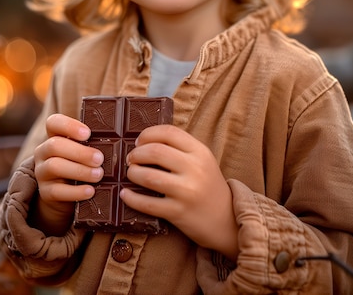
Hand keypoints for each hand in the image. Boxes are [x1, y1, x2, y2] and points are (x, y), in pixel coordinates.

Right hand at [32, 113, 103, 234]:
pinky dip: (75, 191)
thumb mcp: (84, 151)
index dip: (69, 125)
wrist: (65, 197)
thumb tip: (121, 133)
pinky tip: (91, 191)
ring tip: (99, 175)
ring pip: (54, 166)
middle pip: (55, 145)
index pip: (53, 122)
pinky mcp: (45, 193)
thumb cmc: (81, 165)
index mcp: (54, 136)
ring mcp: (41, 172)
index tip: (88, 133)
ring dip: (79, 170)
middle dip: (80, 152)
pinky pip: (56, 191)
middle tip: (100, 159)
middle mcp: (43, 152)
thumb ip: (93, 142)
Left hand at [122, 125, 237, 259]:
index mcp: (200, 151)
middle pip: (156, 151)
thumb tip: (146, 140)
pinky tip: (125, 194)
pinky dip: (132, 198)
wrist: (226, 220)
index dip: (148, 133)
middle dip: (136, 153)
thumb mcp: (202, 160)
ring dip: (133, 173)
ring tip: (131, 173)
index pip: (169, 132)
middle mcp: (195, 169)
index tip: (139, 141)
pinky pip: (148, 204)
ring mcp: (187, 192)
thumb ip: (180, 148)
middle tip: (130, 159)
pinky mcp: (178, 213)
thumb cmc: (208, 186)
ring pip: (149, 177)